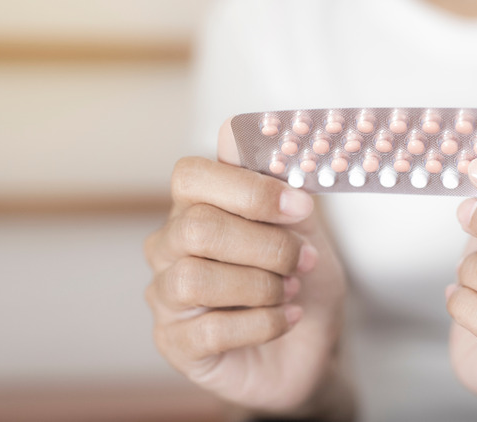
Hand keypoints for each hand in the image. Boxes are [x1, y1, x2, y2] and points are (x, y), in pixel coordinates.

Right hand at [144, 119, 346, 413]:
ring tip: (289, 292)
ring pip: (194, 278)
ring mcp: (166, 297)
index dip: (248, 189)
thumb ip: (277, 185)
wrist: (310, 345)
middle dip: (265, 245)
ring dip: (260, 287)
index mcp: (196, 207)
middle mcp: (169, 247)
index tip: (301, 207)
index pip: (190, 175)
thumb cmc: (300, 280)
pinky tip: (284, 320)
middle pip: (196, 227)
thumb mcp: (304, 229)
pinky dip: (262, 324)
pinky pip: (210, 330)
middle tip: (301, 261)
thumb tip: (235, 131)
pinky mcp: (175, 344)